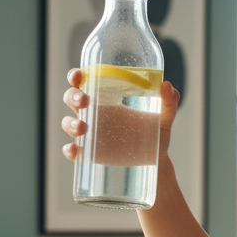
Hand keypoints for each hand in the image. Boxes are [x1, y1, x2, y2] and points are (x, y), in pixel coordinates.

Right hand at [61, 69, 180, 160]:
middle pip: (71, 99)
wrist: (157, 161)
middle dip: (72, 96)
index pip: (85, 82)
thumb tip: (167, 85)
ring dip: (70, 124)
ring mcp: (90, 135)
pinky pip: (73, 151)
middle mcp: (94, 114)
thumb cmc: (156, 134)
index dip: (76, 76)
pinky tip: (75, 150)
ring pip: (68, 124)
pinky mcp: (91, 154)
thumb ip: (169, 102)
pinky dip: (70, 150)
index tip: (79, 74)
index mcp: (106, 99)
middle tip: (84, 100)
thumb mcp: (164, 118)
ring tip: (84, 128)